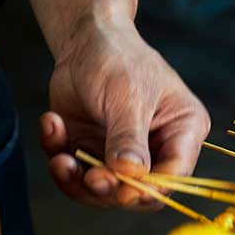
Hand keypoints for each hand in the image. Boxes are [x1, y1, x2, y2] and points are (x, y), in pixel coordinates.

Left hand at [41, 12, 210, 206]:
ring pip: (103, 191)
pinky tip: (51, 124)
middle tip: (88, 176)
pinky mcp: (92, 154)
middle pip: (138, 191)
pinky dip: (58, 155)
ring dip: (77, 180)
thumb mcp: (127, 96)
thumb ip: (129, 138)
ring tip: (59, 158)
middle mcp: (156, 149)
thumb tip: (131, 175)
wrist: (83, 41)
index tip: (124, 193)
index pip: (174, 174)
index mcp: (182, 131)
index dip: (150, 189)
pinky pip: (74, 173)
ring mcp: (122, 156)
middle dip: (109, 189)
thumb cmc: (118, 59)